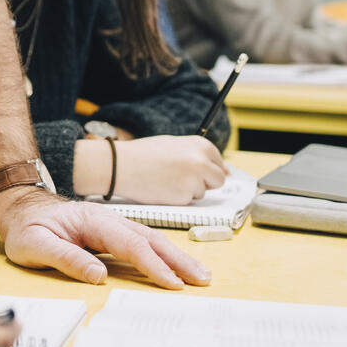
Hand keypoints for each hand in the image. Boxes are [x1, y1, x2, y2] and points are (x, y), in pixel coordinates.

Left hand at [0, 186, 212, 287]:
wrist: (21, 206)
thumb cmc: (27, 227)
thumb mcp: (35, 245)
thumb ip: (65, 258)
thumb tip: (98, 276)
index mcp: (93, 222)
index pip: (130, 245)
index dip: (153, 265)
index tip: (173, 283)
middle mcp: (108, 221)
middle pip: (150, 240)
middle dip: (178, 260)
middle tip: (203, 279)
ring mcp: (111, 226)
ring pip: (150, 240)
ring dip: (176, 257)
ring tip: (199, 274)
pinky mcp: (111, 233)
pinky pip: (142, 243)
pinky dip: (162, 254)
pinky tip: (175, 265)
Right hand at [112, 135, 227, 204]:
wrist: (121, 165)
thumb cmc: (145, 153)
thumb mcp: (174, 145)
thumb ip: (198, 155)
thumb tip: (225, 171)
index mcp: (201, 145)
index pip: (220, 163)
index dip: (207, 170)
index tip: (194, 171)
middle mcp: (202, 161)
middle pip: (218, 180)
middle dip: (204, 182)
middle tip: (182, 178)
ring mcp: (195, 180)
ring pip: (201, 193)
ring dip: (188, 190)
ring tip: (166, 179)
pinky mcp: (185, 196)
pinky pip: (187, 201)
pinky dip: (177, 198)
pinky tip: (162, 188)